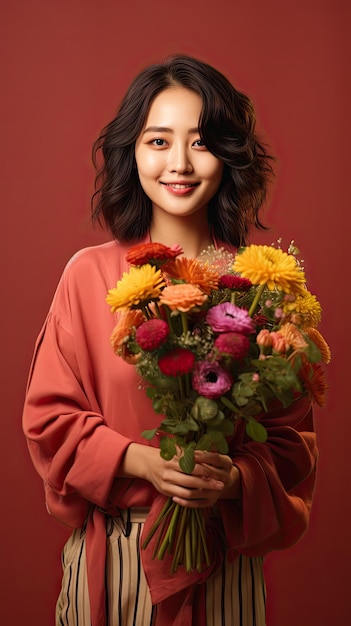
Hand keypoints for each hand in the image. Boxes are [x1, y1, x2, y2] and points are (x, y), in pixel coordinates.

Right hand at [119, 444, 240, 508]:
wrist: (148, 463)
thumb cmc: (168, 455)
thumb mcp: (177, 449)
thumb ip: (191, 451)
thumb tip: (210, 449)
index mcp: (173, 459)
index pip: (193, 466)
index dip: (206, 470)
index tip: (217, 472)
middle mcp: (169, 471)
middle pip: (192, 480)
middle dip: (208, 483)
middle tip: (221, 484)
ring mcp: (166, 482)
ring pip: (187, 491)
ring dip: (202, 492)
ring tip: (214, 491)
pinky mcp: (165, 490)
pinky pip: (181, 497)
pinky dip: (192, 498)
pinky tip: (202, 496)